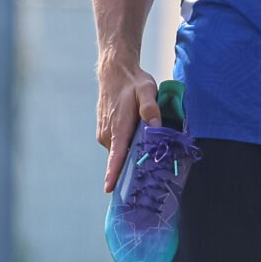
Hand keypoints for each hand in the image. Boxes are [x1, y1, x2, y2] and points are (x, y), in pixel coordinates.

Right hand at [96, 60, 160, 192]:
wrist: (114, 72)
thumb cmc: (132, 82)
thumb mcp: (146, 90)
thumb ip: (151, 108)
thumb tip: (156, 126)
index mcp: (118, 127)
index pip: (115, 155)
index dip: (113, 173)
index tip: (110, 189)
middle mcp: (108, 134)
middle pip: (121, 159)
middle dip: (132, 167)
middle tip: (151, 172)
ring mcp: (104, 134)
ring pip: (119, 153)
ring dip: (130, 155)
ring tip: (145, 150)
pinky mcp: (104, 132)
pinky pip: (117, 147)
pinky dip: (126, 148)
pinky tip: (137, 141)